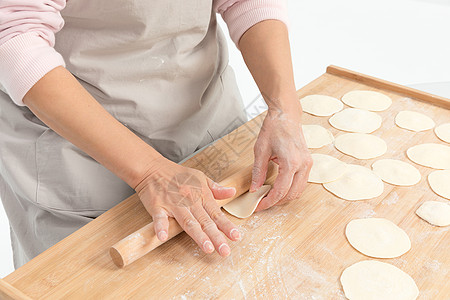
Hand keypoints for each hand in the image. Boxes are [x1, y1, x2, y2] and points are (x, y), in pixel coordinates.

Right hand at [134, 157, 240, 255]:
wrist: (152, 168)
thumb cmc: (176, 174)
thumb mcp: (200, 177)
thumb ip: (215, 188)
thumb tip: (232, 192)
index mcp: (201, 195)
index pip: (216, 213)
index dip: (226, 226)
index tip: (236, 237)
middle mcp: (190, 201)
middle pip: (205, 221)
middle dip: (216, 236)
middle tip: (225, 251)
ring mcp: (173, 204)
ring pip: (188, 222)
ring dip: (198, 235)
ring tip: (207, 248)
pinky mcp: (157, 206)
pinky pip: (159, 217)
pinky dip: (160, 226)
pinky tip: (163, 236)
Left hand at [251, 96, 311, 210]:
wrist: (287, 115)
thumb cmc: (273, 129)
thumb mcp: (260, 150)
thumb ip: (258, 172)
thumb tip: (255, 189)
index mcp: (291, 163)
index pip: (280, 191)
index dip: (268, 202)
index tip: (258, 206)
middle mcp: (303, 165)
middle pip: (291, 195)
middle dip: (276, 202)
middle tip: (262, 203)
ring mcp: (308, 164)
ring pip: (298, 191)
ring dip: (285, 197)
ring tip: (269, 197)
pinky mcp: (308, 162)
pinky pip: (301, 183)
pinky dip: (291, 189)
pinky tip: (279, 188)